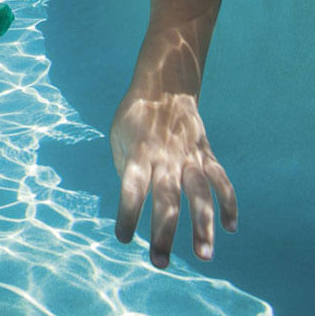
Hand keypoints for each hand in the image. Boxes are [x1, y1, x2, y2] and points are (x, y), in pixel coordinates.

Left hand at [110, 90, 236, 267]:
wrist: (164, 86)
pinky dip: (229, 204)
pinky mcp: (206, 154)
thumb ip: (125, 168)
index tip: (123, 237)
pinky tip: (230, 228)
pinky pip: (221, 181)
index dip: (127, 213)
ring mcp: (188, 156)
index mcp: (139, 154)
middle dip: (163, 232)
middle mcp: (165, 158)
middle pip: (166, 199)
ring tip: (203, 255)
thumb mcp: (118, 136)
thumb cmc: (134, 117)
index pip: (131, 188)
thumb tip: (134, 200)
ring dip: (202, 226)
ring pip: (199, 194)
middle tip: (159, 263)